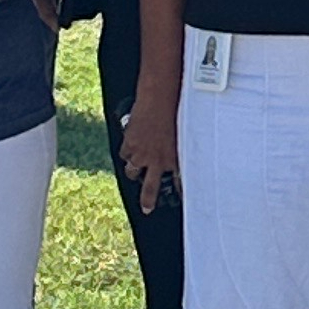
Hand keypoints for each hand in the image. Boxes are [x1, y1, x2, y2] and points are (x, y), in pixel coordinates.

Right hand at [117, 93, 178, 214]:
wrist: (160, 99)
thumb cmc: (176, 112)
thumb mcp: (184, 132)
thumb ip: (182, 146)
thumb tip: (180, 153)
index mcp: (174, 159)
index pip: (177, 183)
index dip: (178, 192)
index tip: (180, 199)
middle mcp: (157, 161)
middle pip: (150, 189)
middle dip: (148, 201)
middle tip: (147, 209)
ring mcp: (141, 154)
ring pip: (132, 171)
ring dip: (134, 171)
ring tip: (135, 170)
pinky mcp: (129, 145)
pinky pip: (124, 154)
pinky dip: (127, 152)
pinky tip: (129, 148)